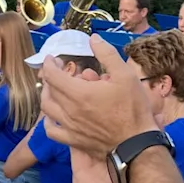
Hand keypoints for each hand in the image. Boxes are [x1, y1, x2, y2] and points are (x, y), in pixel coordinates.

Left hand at [40, 35, 158, 157]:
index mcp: (79, 93)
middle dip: (50, 76)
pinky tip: (55, 116)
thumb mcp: (126, 75)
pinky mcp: (73, 141)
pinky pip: (51, 131)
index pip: (52, 74)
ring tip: (54, 90)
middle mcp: (69, 110)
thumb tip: (93, 39)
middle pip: (48, 90)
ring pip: (47, 109)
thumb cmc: (133, 109)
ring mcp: (69, 127)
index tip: (53, 59)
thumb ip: (107, 54)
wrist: (137, 143)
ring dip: (47, 95)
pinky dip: (48, 121)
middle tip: (58, 71)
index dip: (50, 63)